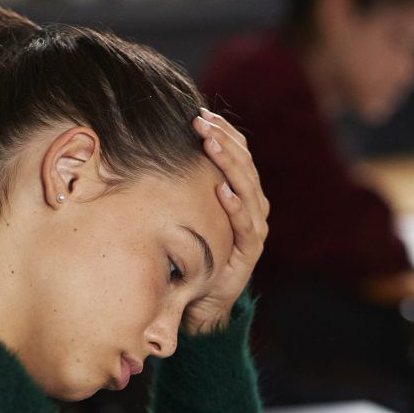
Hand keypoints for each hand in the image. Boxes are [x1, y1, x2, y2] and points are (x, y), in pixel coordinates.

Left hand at [184, 108, 268, 334]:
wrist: (204, 300)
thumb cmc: (195, 252)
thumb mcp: (190, 213)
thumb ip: (186, 186)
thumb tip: (158, 151)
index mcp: (242, 193)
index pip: (240, 153)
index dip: (224, 131)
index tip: (202, 112)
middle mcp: (253, 207)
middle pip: (245, 164)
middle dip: (223, 139)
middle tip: (201, 121)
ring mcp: (254, 229)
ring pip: (248, 188)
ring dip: (229, 163)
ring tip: (210, 143)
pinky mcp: (249, 252)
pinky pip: (245, 225)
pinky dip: (235, 207)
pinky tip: (222, 190)